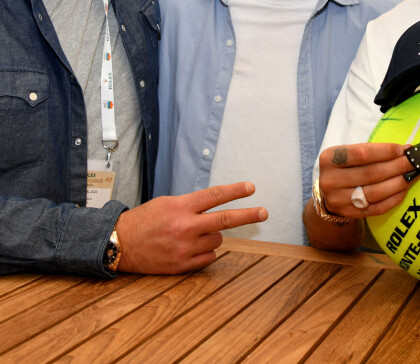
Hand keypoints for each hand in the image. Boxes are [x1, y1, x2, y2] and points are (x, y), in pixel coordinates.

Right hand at [115, 182, 266, 273]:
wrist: (120, 244)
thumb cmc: (145, 219)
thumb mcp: (168, 203)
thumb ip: (193, 205)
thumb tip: (217, 207)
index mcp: (181, 206)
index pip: (214, 196)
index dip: (236, 191)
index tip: (251, 187)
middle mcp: (185, 226)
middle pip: (225, 220)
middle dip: (249, 216)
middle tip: (264, 212)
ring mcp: (184, 248)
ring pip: (217, 240)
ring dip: (212, 236)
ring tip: (192, 234)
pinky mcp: (182, 265)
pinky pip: (208, 258)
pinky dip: (205, 253)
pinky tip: (190, 248)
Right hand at [319, 142, 411, 217]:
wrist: (328, 194)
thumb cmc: (344, 168)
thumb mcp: (348, 155)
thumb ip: (371, 151)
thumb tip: (404, 150)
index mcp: (329, 159)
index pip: (361, 153)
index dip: (385, 151)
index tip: (402, 149)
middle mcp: (331, 180)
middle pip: (371, 173)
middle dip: (397, 166)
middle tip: (414, 161)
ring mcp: (339, 200)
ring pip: (376, 192)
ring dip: (399, 182)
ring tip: (412, 174)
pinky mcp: (350, 213)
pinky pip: (378, 208)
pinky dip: (394, 198)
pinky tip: (404, 189)